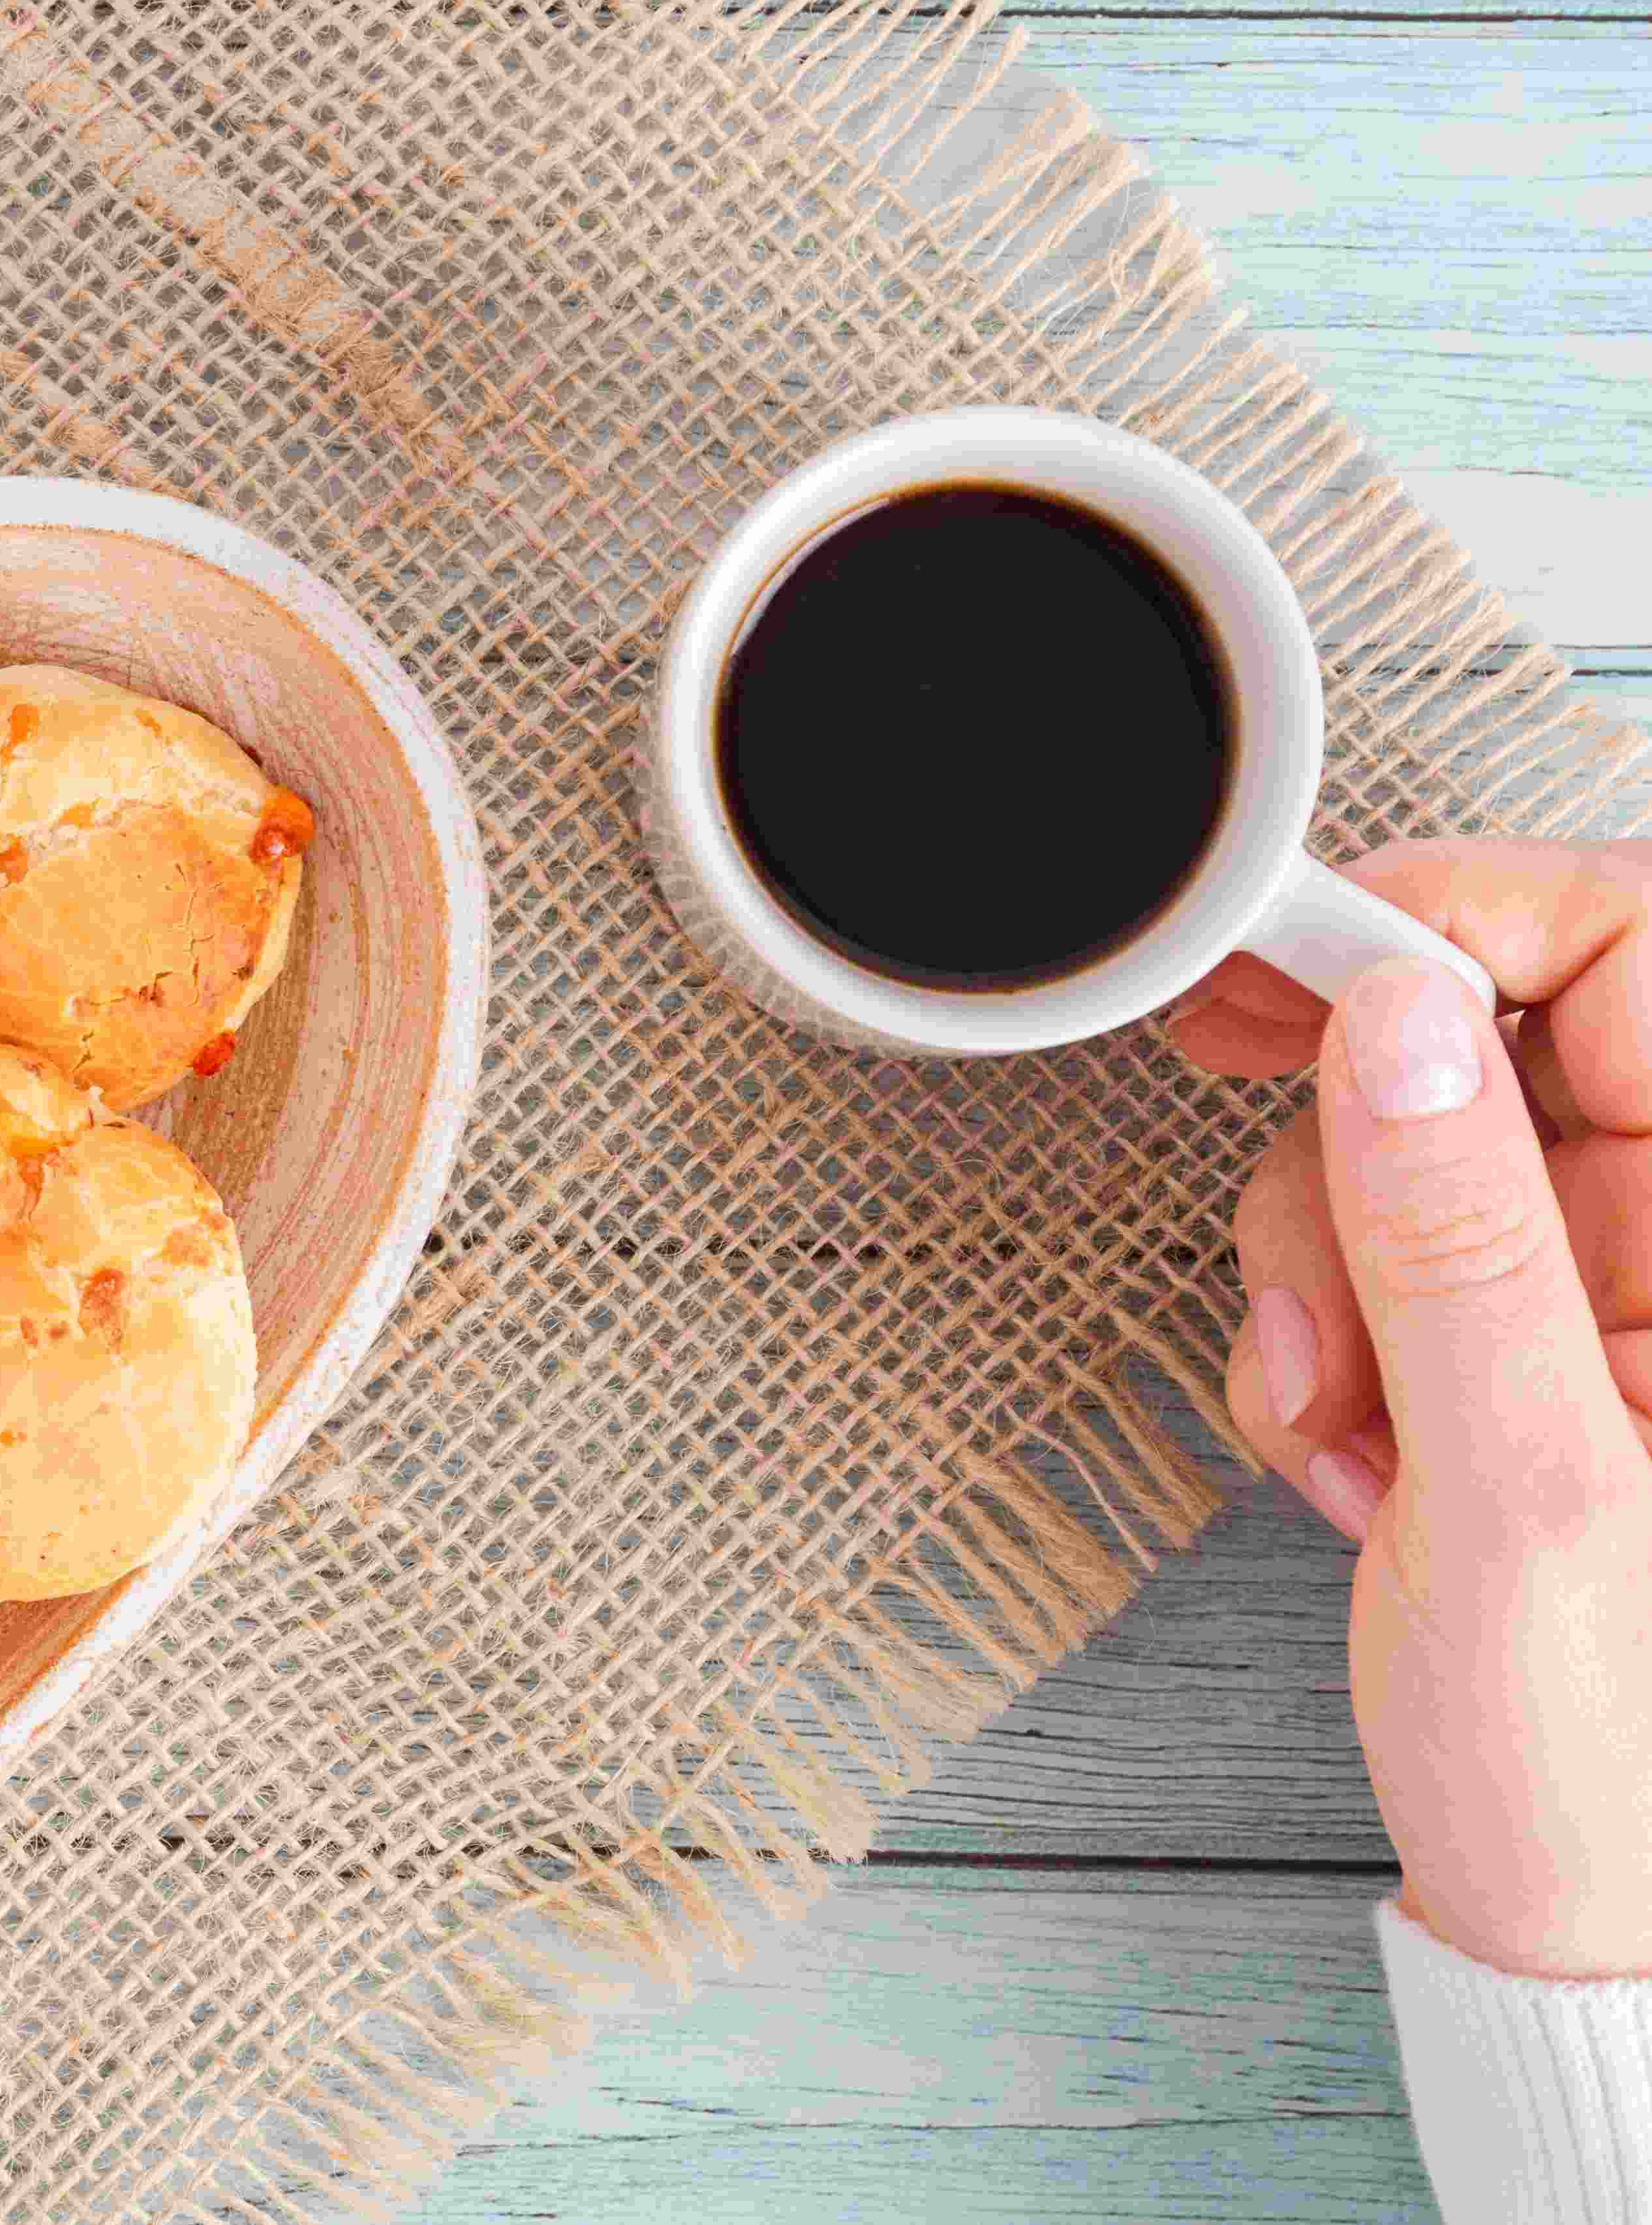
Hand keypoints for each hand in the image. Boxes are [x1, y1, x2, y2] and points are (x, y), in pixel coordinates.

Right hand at [1171, 841, 1651, 1978]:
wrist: (1579, 1925)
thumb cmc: (1614, 1767)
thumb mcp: (1523, 1487)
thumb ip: (1457, 1239)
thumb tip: (1401, 1021)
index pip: (1637, 956)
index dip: (1473, 922)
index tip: (1315, 958)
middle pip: (1498, 1044)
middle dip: (1358, 1128)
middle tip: (1235, 1101)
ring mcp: (1614, 1303)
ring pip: (1412, 1156)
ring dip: (1326, 1277)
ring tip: (1340, 1423)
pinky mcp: (1529, 1356)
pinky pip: (1384, 1266)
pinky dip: (1330, 1352)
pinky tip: (1357, 1463)